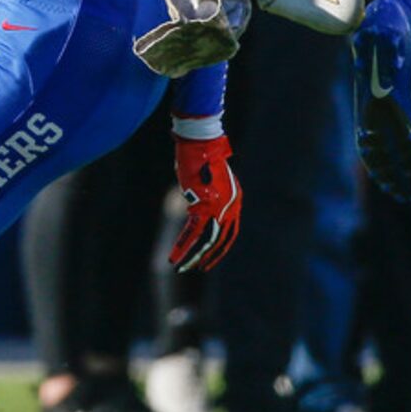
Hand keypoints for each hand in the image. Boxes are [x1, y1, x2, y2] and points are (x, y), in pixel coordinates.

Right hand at [169, 132, 241, 271]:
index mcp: (236, 200)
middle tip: (199, 268)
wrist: (200, 143)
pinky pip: (192, 233)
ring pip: (206, 240)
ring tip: (183, 268)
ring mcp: (218, 208)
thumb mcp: (212, 177)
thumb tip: (198, 200)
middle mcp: (231, 206)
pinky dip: (182, 247)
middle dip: (209, 256)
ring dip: (194, 256)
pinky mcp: (203, 206)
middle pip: (220, 239)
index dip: (221, 247)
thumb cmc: (203, 155)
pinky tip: (174, 258)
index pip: (230, 231)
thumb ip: (211, 192)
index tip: (211, 257)